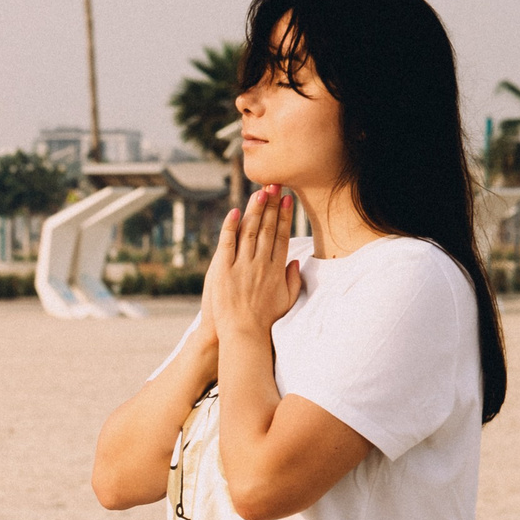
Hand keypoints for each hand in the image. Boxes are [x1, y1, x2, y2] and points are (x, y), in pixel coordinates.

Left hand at [209, 187, 301, 342]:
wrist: (243, 335)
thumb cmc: (265, 320)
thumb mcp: (287, 301)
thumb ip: (293, 280)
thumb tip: (296, 262)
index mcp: (277, 270)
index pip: (282, 236)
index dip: (284, 216)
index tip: (287, 199)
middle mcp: (261, 264)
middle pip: (267, 229)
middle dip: (271, 205)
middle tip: (275, 185)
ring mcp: (242, 266)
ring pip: (249, 232)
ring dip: (255, 210)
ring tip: (260, 192)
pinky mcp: (223, 271)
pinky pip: (227, 244)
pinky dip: (230, 227)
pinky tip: (235, 211)